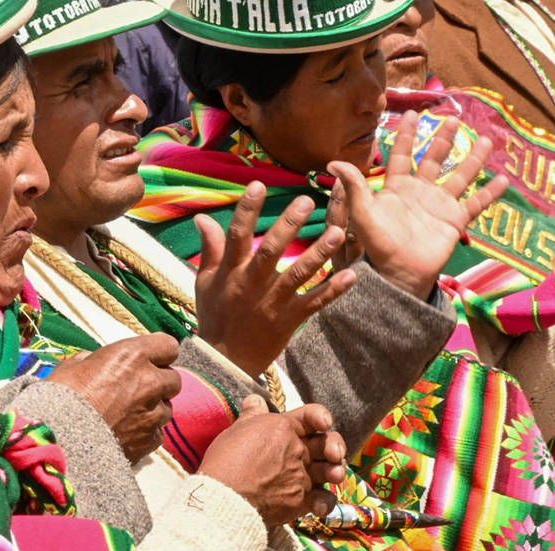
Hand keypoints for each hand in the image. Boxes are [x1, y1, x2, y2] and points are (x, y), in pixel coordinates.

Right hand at [47, 333, 181, 463]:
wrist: (61, 441)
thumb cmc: (62, 398)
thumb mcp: (72, 366)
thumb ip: (94, 360)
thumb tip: (96, 362)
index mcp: (133, 356)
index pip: (169, 346)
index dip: (159, 353)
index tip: (149, 359)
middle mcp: (151, 382)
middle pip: (173, 378)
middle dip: (159, 382)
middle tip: (137, 389)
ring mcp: (154, 413)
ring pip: (167, 408)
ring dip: (153, 409)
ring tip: (128, 415)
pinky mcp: (151, 440)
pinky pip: (157, 432)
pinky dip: (146, 432)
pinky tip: (126, 434)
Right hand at [194, 183, 356, 377]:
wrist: (224, 361)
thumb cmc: (215, 316)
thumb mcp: (205, 282)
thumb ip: (210, 248)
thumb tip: (203, 216)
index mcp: (231, 272)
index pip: (237, 235)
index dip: (247, 210)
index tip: (258, 184)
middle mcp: (251, 284)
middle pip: (271, 250)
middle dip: (289, 225)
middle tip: (307, 200)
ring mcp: (272, 303)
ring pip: (297, 274)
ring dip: (318, 253)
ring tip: (337, 232)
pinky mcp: (289, 320)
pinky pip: (314, 303)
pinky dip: (332, 291)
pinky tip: (351, 276)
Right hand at [197, 396, 346, 527]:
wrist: (224, 496)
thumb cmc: (226, 461)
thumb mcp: (237, 430)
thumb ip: (252, 415)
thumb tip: (255, 399)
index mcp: (283, 428)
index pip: (312, 415)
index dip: (320, 417)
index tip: (324, 423)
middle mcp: (297, 450)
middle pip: (327, 444)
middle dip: (334, 448)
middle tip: (332, 455)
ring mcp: (301, 476)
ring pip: (330, 472)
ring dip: (335, 473)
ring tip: (334, 476)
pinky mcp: (300, 500)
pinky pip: (324, 501)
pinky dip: (324, 502)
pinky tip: (318, 504)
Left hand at [328, 111, 509, 299]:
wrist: (399, 272)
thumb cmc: (378, 243)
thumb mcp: (363, 211)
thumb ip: (354, 185)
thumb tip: (332, 161)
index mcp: (397, 188)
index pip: (403, 155)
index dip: (408, 136)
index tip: (414, 114)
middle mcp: (420, 192)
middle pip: (434, 160)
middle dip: (443, 140)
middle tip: (453, 119)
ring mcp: (439, 205)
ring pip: (460, 176)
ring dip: (473, 159)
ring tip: (485, 140)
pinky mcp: (455, 220)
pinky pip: (476, 204)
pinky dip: (490, 193)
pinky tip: (503, 179)